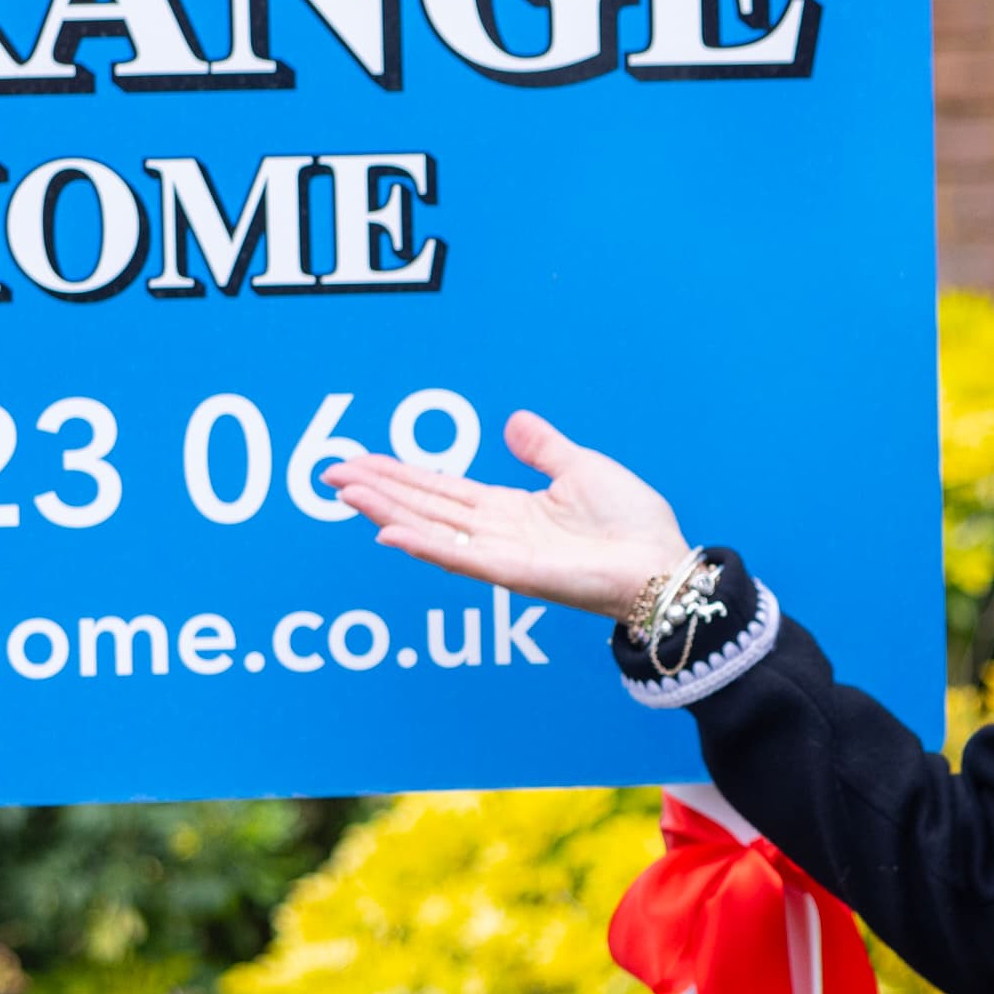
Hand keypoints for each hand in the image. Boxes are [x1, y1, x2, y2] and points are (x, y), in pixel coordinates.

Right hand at [323, 413, 689, 619]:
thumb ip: (542, 449)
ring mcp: (502, 555)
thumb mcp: (581, 468)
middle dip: (376, 490)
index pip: (439, 489)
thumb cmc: (633, 525)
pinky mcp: (516, 573)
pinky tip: (389, 532)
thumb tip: (513, 421)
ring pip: (430, 528)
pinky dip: (423, 545)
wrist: (664, 563)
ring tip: (346, 493)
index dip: (398, 475)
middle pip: (423, 506)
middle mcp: (496, 533)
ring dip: (386, 511)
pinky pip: (461, 557)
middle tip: (329, 474)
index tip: (358, 460)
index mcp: (509, 509)